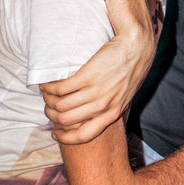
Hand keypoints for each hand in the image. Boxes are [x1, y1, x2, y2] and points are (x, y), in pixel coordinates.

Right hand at [42, 25, 154, 143]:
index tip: (55, 133)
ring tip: (46, 93)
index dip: (65, 138)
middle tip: (48, 107)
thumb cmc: (131, 69)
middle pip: (66, 120)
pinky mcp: (88, 76)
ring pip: (60, 106)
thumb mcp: (124, 95)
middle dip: (52, 115)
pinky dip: (50, 87)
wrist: (137, 46)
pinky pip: (61, 88)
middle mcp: (103, 106)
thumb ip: (110, 107)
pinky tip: (47, 83)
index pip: (83, 136)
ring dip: (48, 100)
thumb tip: (92, 115)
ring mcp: (95, 92)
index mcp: (112, 114)